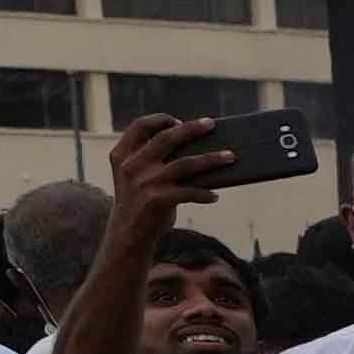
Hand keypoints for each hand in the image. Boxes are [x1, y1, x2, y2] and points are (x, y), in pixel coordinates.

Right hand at [106, 109, 241, 215]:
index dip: (160, 119)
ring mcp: (145, 183)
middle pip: (167, 138)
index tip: (179, 120)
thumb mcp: (133, 175)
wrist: (128, 234)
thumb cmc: (139, 200)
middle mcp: (131, 166)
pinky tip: (215, 196)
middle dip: (192, 129)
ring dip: (212, 159)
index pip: (140, 126)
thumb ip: (147, 157)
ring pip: (185, 164)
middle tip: (212, 124)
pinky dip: (205, 193)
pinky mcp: (157, 200)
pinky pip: (190, 192)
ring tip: (230, 156)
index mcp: (122, 155)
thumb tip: (189, 141)